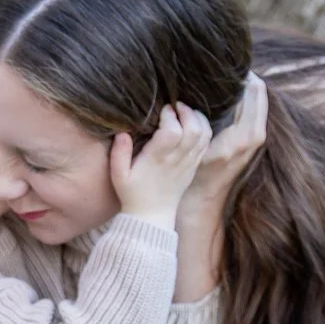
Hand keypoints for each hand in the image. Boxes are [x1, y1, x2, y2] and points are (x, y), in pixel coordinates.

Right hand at [110, 104, 212, 226]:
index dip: (170, 116)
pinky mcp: (194, 167)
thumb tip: (122, 133)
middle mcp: (176, 160)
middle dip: (187, 112)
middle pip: (193, 130)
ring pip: (204, 135)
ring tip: (186, 113)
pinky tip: (193, 124)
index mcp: (157, 160)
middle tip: (177, 106)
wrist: (152, 217)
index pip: (172, 132)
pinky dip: (204, 129)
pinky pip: (206, 144)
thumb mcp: (118, 176)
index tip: (163, 110)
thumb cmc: (132, 195)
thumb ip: (118, 153)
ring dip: (198, 119)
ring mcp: (188, 164)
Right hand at [185, 71, 268, 213]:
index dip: (241, 74)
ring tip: (225, 77)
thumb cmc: (194, 173)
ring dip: (245, 88)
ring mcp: (256, 139)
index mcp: (245, 134)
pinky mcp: (252, 141)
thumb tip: (197, 92)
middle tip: (224, 67)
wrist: (203, 200)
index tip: (223, 64)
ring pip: (258, 101)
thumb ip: (199, 120)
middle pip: (259, 93)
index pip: (253, 91)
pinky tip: (227, 94)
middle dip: (245, 78)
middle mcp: (256, 135)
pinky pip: (254, 110)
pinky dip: (245, 99)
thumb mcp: (196, 144)